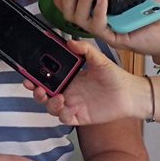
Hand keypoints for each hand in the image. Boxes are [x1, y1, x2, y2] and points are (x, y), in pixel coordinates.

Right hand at [25, 40, 146, 125]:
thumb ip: (85, 50)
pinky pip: (65, 119)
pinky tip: (69, 108)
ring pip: (52, 107)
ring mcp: (73, 105)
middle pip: (45, 94)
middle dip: (37, 92)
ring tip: (58, 98)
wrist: (131, 94)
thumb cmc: (115, 76)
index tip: (29, 74)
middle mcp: (69, 92)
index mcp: (70, 77)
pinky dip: (63, 114)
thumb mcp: (99, 59)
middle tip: (37, 88)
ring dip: (50, 104)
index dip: (36, 78)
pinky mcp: (80, 117)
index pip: (48, 78)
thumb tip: (70, 41)